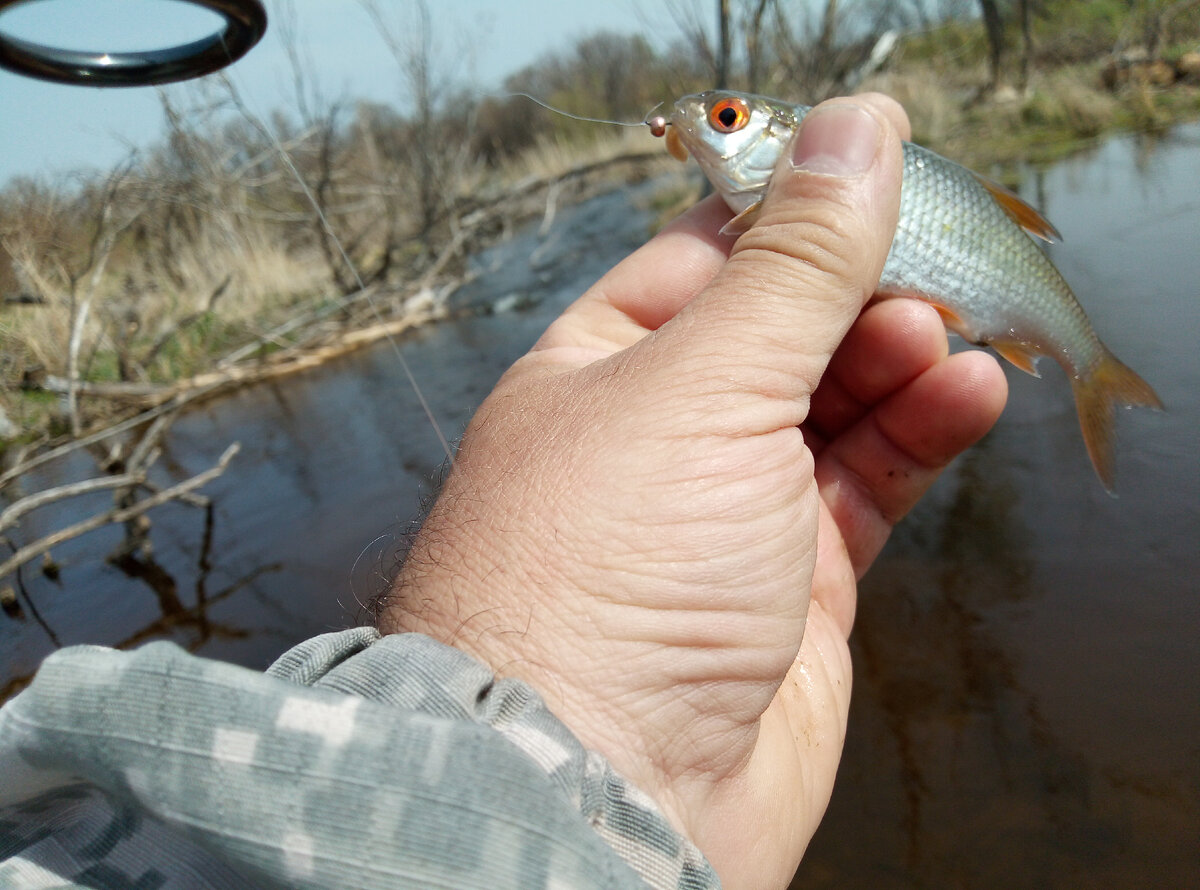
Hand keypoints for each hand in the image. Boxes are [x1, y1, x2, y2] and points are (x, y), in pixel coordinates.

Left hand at [379, 95, 1006, 888]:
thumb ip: (793, 265)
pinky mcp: (795, 582)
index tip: (871, 171)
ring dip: (900, 359)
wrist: (597, 791)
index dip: (789, 210)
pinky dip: (921, 432)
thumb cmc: (596, 581)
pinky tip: (965, 389)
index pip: (705, 255)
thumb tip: (855, 133)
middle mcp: (658, 437)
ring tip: (952, 331)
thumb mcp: (701, 386)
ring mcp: (729, 512)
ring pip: (836, 405)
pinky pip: (869, 484)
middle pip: (780, 329)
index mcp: (600, 369)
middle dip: (858, 292)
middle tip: (930, 266)